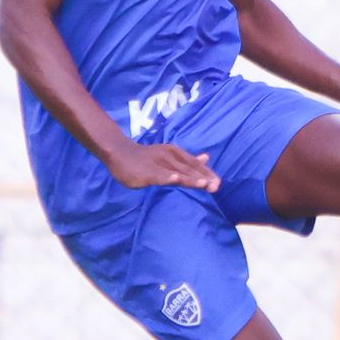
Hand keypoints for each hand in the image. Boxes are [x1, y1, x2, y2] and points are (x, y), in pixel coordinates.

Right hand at [105, 140, 220, 192]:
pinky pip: (158, 175)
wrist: (120, 152)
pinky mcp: (146, 172)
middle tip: (216, 187)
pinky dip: (167, 177)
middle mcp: (170, 157)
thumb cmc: (147, 158)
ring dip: (190, 178)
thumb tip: (206, 158)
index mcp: (177, 154)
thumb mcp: (170, 156)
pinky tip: (174, 179)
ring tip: (203, 184)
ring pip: (177, 172)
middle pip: (189, 169)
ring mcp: (158, 164)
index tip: (218, 183)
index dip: (207, 173)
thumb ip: (187, 160)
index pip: (195, 165)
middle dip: (203, 178)